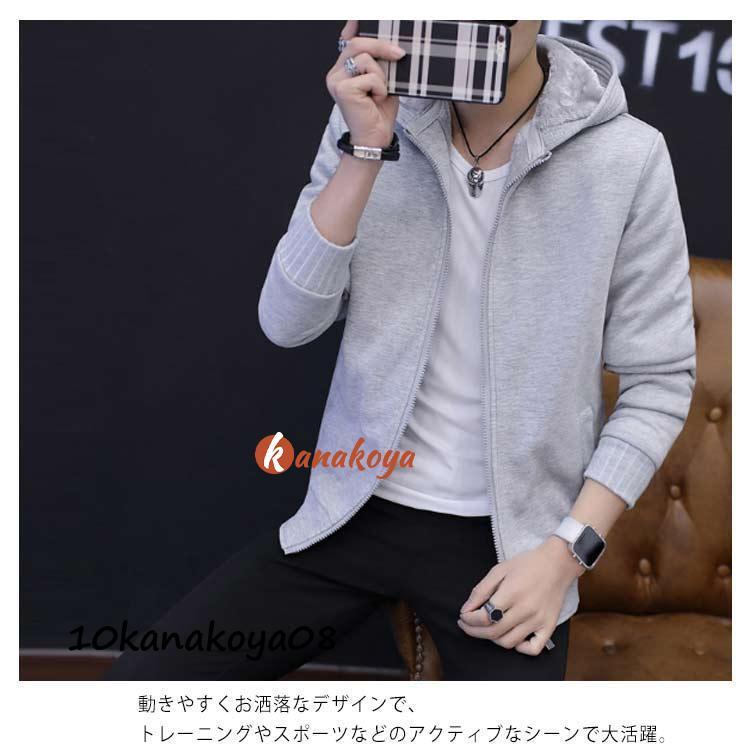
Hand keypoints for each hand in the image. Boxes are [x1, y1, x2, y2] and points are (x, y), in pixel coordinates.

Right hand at [325, 20, 405, 147]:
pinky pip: (369, 76)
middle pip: (358, 43)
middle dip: (381, 46)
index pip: (348, 40)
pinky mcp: (341, 89)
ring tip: (380, 93)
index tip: (360, 17)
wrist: (375, 139)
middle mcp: (335, 72)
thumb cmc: (379, 112)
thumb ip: (381, 62)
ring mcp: (336, 80)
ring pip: (365, 58)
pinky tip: (376, 100)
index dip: (355, 26)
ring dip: (381, 76)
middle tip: (400, 54)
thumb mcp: (384, 81)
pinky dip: (380, 88)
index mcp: (343, 69)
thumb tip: (392, 43)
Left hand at [456, 536, 584, 655]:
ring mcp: (538, 620)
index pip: (485, 616)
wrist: (557, 563)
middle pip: (494, 632)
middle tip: (467, 624)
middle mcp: (525, 610)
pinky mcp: (549, 626)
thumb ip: (481, 590)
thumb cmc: (527, 564)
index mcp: (511, 593)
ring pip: (509, 642)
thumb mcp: (499, 570)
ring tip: (487, 628)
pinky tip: (511, 636)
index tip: (463, 616)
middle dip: (474, 631)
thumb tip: (466, 609)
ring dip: (492, 639)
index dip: (469, 619)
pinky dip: (520, 648)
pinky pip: (533, 649)